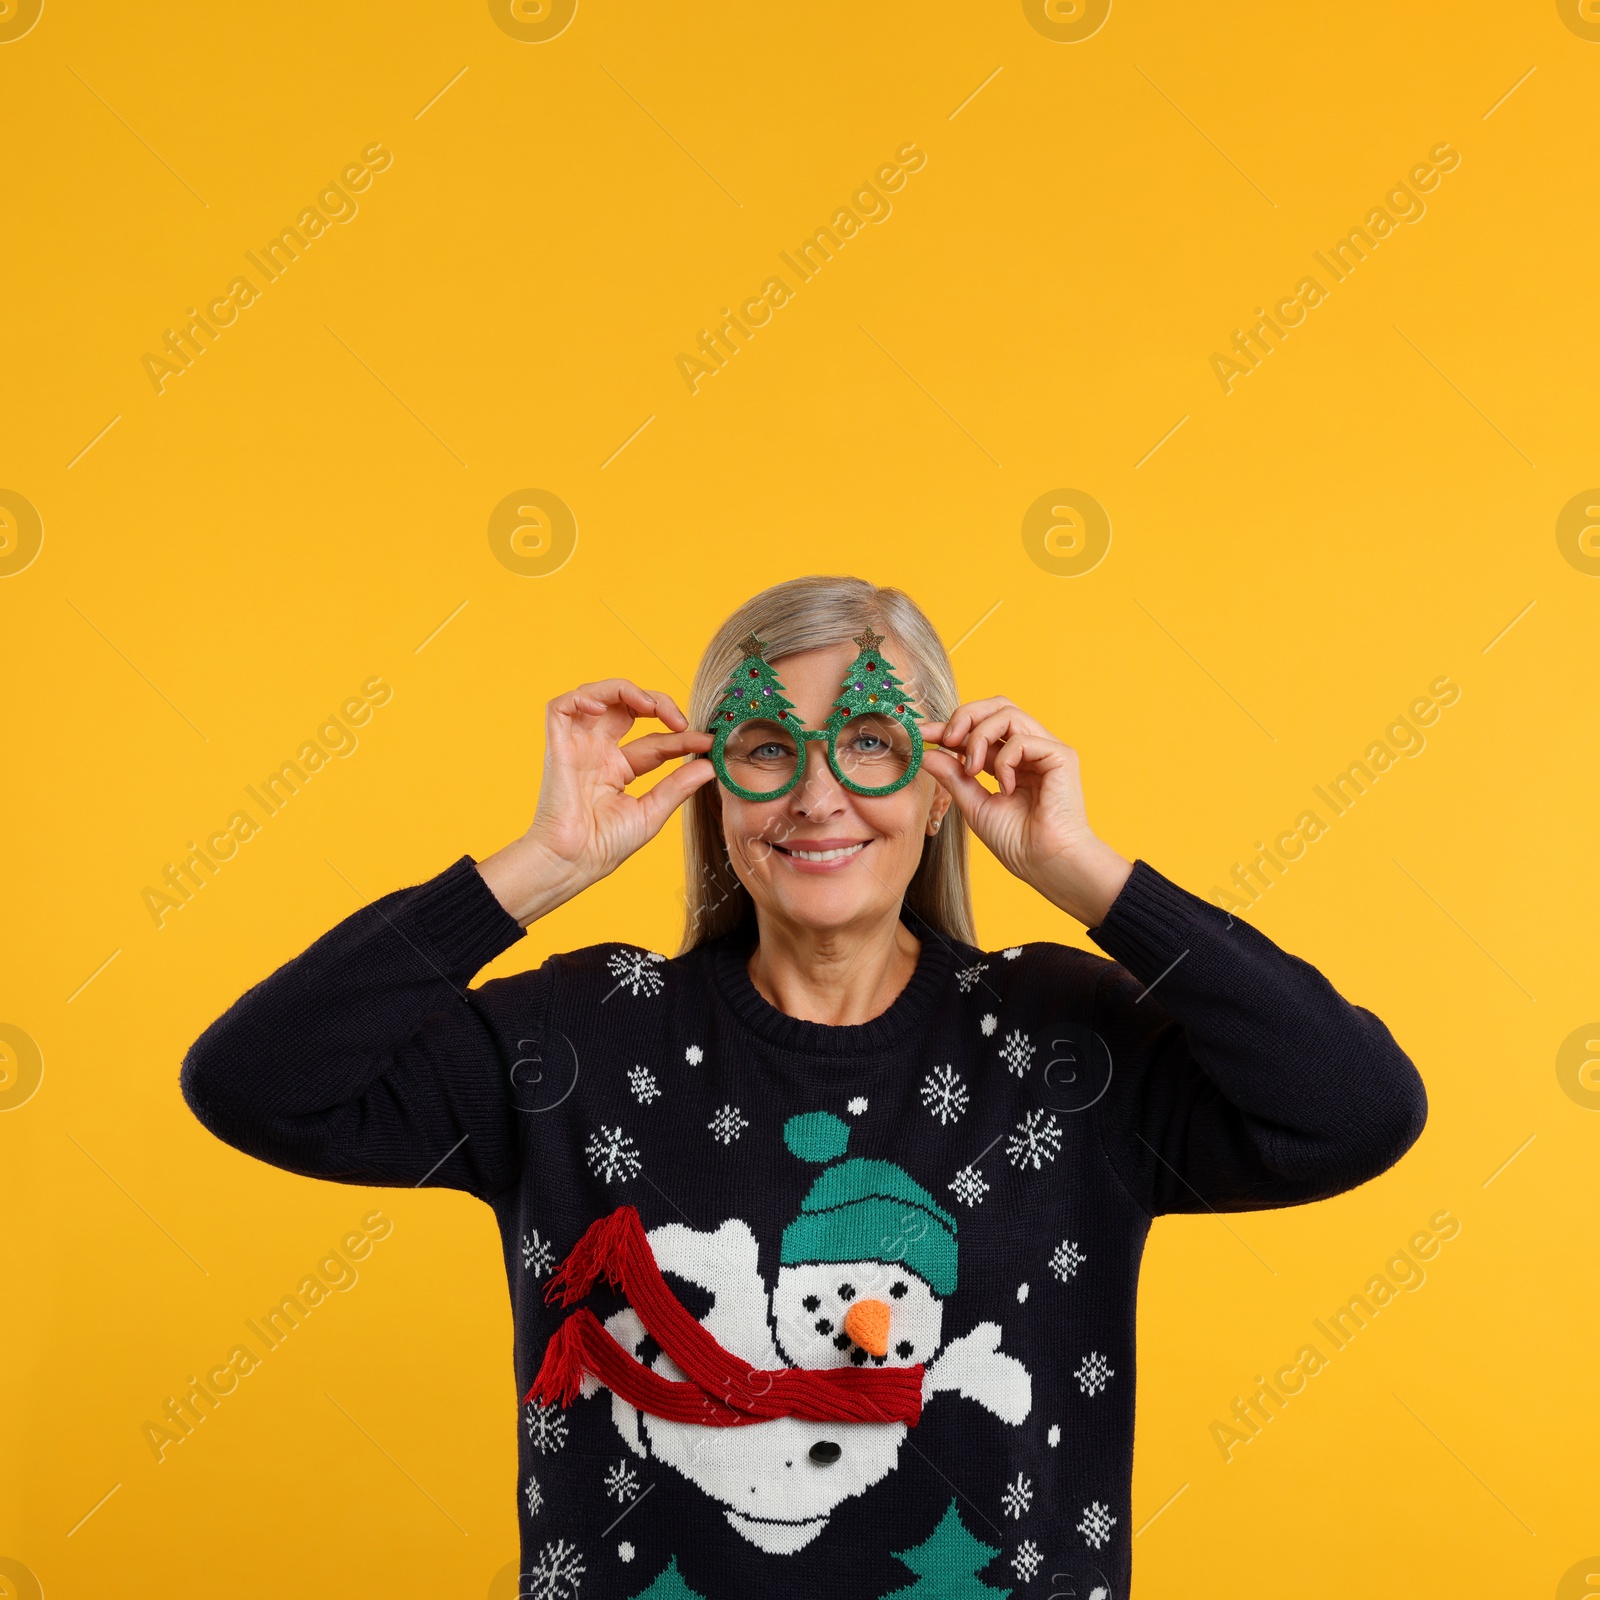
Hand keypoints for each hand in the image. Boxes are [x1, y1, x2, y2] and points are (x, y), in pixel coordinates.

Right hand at [478, 679, 715, 924]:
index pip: (655, 740)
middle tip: (680, 720)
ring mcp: (578, 746)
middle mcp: (598, 752)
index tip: (707, 742)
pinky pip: (561, 706)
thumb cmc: (605, 845)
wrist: (574, 862)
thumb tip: (710, 765)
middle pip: (626, 707)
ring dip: (626, 690)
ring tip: (650, 707)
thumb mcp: (652, 811)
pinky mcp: (558, 745)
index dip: (681, 736)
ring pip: (597, 696)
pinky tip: (605, 707)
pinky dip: (583, 697)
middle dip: (656, 703)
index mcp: (618, 769)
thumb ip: (678, 785)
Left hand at [920, 698, 1132, 927]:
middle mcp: (1030, 750)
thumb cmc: (1017, 843)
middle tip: (945, 738)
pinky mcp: (1061, 756)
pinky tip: (1005, 787)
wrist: (1046, 865)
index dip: (949, 726)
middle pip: (997, 706)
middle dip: (965, 715)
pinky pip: (1022, 739)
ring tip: (971, 769)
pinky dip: (1004, 760)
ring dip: (979, 736)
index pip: (979, 728)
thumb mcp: (974, 805)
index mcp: (1011, 761)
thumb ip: (953, 776)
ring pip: (1008, 712)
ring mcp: (1046, 750)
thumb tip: (927, 752)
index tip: (921, 733)